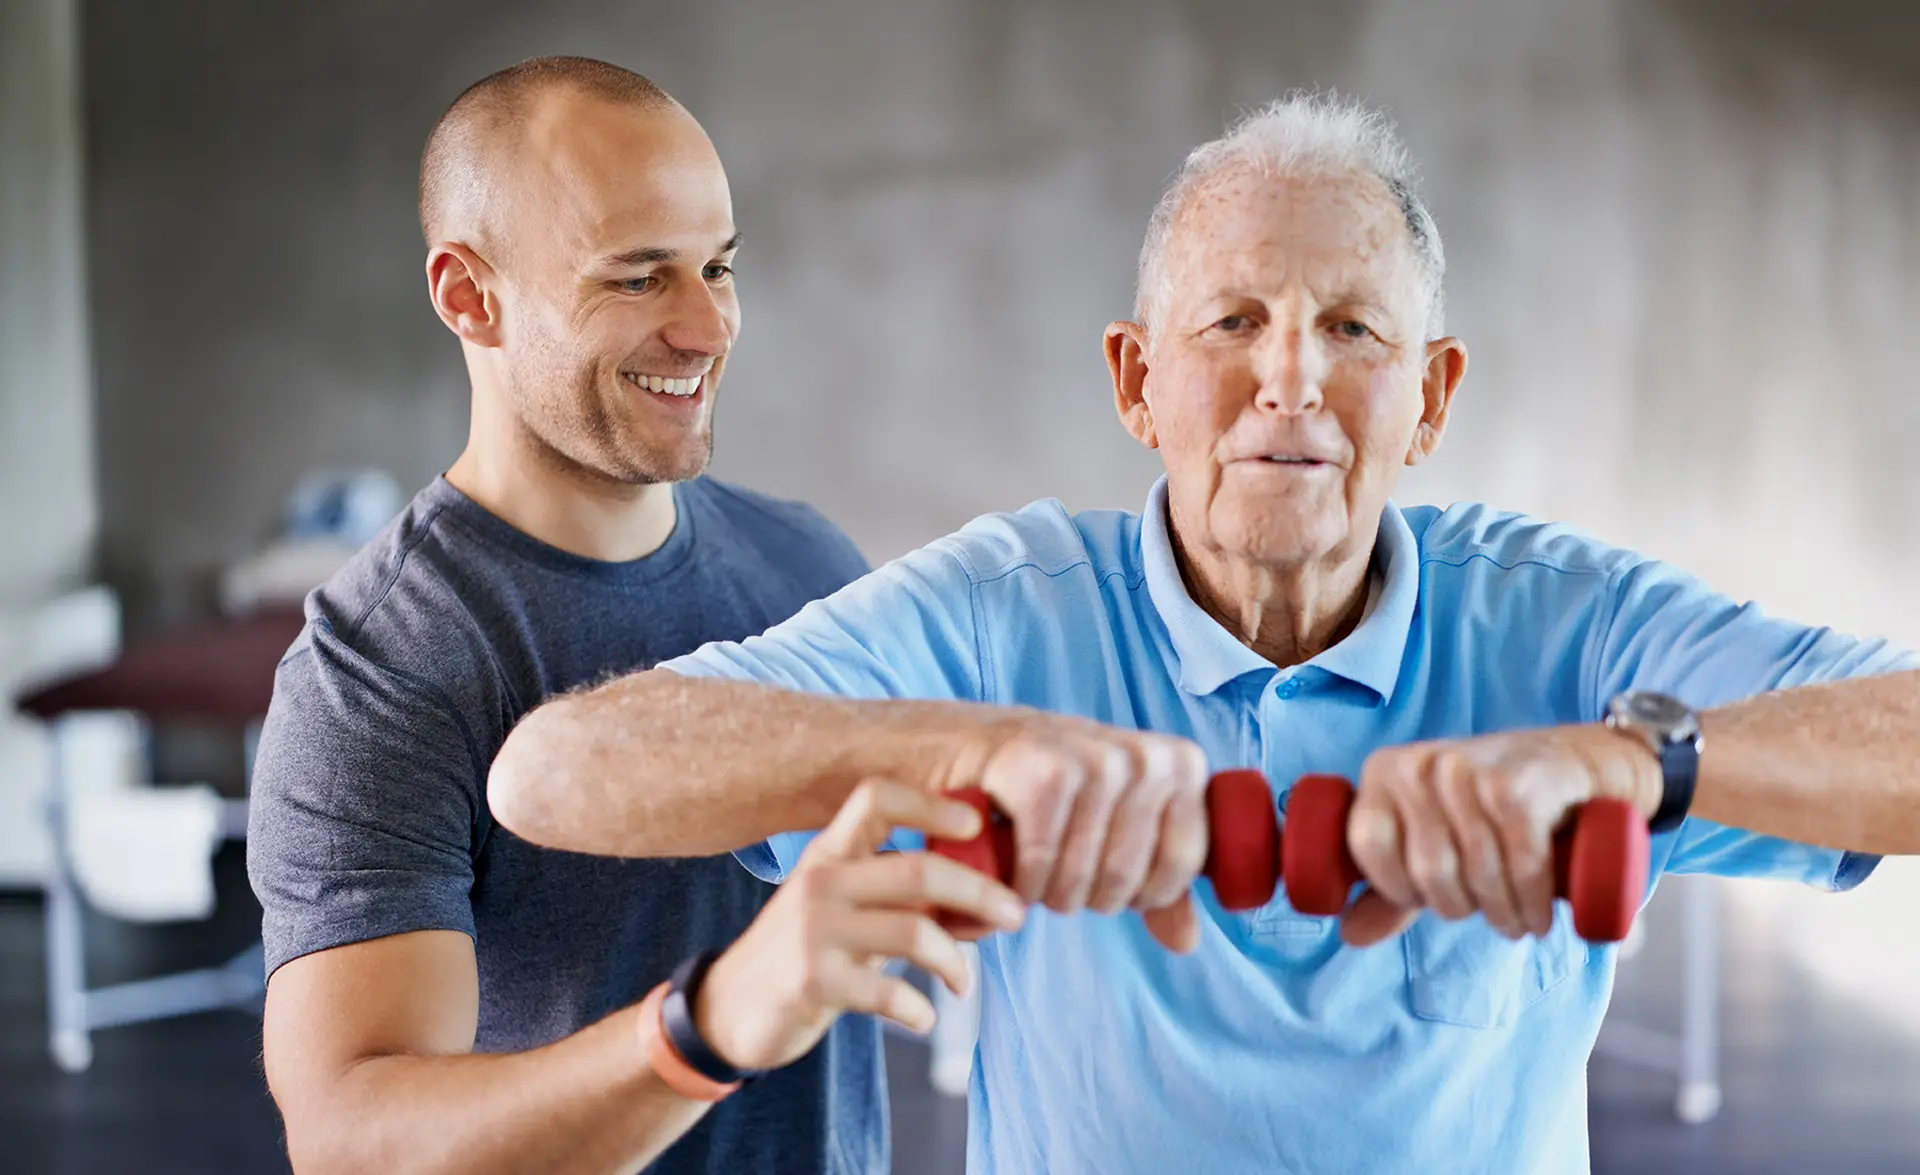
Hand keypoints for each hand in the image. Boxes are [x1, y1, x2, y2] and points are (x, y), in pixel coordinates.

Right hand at [693, 779, 1025, 1071]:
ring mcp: (814, 930)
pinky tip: (923, 1017)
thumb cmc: (805, 953)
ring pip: (915, 931)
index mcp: (830, 851)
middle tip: (1014, 915)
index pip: (877, 797)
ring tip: (965, 983)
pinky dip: (919, 1009)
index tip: (975, 822)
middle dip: (980, 892)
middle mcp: (821, 880)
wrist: (730, 1008)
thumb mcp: (845, 910)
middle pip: (919, 869)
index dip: (931, 803)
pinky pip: (890, 992)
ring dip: (956, 961)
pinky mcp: (812, 981)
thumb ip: (901, 898)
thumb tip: (985, 901)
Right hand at [966, 719, 1210, 952]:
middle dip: (1092, 896)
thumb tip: (1185, 942)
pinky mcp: (1040, 775)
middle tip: (1068, 878)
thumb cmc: (1064, 793)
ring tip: (1041, 875)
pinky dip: (1023, 883)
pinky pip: (1040, 863)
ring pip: (1081, 875)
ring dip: (1053, 894)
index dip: (1147, 893)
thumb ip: (1159, 882)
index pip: (1182, 864)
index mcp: (1182, 764)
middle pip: (1126, 876)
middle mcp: (1144, 757)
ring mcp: (1094, 760)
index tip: (1119, 881)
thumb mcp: (1122, 828)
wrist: (982, 745)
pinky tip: (1016, 872)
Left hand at [1341, 723, 1660, 946]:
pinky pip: (1521, 866)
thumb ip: (1390, 888)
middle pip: (1428, 872)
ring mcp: (1468, 770)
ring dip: (1505, 915)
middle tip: (1488, 911)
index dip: (1399, 889)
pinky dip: (1533, 902)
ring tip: (1520, 921)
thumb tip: (1350, 934)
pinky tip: (1539, 915)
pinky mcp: (1519, 785)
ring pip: (1477, 875)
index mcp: (1384, 772)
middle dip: (1461, 908)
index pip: (1369, 851)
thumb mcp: (1433, 840)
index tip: (1430, 898)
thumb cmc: (1491, 809)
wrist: (1575, 762)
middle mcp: (1419, 765)